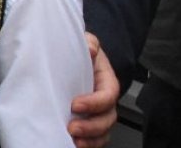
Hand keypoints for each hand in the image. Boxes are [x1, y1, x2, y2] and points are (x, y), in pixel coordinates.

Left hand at [69, 32, 117, 147]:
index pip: (108, 95)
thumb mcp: (86, 42)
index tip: (75, 105)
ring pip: (103, 131)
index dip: (95, 102)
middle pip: (107, 118)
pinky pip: (95, 138)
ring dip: (90, 139)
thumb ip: (89, 42)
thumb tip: (90, 48)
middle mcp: (106, 100)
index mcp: (107, 81)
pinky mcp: (89, 121)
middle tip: (72, 127)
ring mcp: (99, 113)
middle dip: (91, 126)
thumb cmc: (82, 53)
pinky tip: (73, 145)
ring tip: (74, 140)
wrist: (75, 60)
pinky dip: (88, 144)